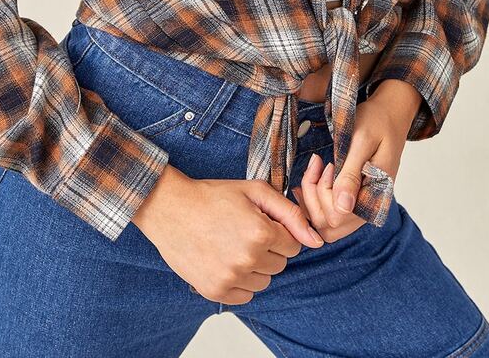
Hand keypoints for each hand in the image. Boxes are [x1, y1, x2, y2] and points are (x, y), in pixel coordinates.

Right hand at [132, 164, 324, 304]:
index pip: (294, 245)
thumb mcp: (255, 191)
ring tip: (233, 244)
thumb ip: (291, 213)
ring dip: (256, 266)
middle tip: (245, 231)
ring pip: (264, 282)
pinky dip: (241, 282)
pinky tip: (225, 260)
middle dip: (269, 248)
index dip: (279, 232)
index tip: (261, 222)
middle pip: (280, 265)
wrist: (172, 209)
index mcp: (261, 233)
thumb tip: (316, 241)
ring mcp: (230, 278)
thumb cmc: (213, 196)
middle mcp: (247, 259)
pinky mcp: (215, 291)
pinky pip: (246, 296)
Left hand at [291, 90, 413, 240]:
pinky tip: (314, 176)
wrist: (390, 114)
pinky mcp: (354, 201)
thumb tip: (342, 207)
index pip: (336, 217)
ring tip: (317, 166)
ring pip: (325, 223)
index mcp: (375, 196)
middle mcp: (368, 209)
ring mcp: (361, 207)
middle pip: (328, 225)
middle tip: (318, 163)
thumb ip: (351, 174)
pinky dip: (315, 198)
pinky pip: (328, 214)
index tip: (326, 164)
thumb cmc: (378, 122)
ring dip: (313, 197)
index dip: (323, 193)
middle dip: (313, 196)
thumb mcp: (362, 141)